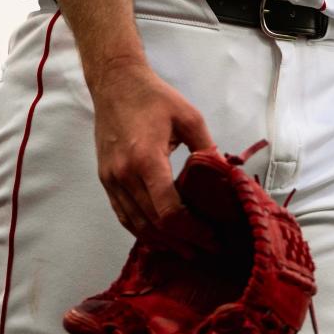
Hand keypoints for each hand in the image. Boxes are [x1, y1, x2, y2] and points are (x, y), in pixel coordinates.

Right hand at [91, 60, 214, 235]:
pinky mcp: (106, 180)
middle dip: (182, 241)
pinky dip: (141, 231)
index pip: (168, 211)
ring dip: (161, 242)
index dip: (192, 230)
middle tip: (206, 249)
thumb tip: (227, 177)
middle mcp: (125, 175)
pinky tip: (159, 237)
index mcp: (147, 159)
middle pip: (153, 224)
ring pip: (136, 225)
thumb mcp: (189, 117)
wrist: (115, 84)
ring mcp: (112, 180)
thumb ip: (207, 149)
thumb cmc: (153, 97)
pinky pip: (123, 215)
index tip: (212, 237)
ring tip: (186, 250)